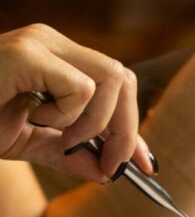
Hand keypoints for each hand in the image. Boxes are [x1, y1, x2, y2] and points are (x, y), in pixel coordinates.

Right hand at [0, 24, 153, 181]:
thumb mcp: (26, 142)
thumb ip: (68, 154)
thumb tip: (108, 173)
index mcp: (57, 59)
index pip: (117, 86)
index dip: (134, 128)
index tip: (146, 164)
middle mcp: (54, 43)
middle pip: (124, 80)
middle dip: (127, 130)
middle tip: (110, 165)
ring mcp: (41, 42)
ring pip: (113, 80)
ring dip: (95, 123)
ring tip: (59, 137)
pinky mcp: (28, 52)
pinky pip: (83, 89)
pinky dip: (69, 116)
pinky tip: (33, 115)